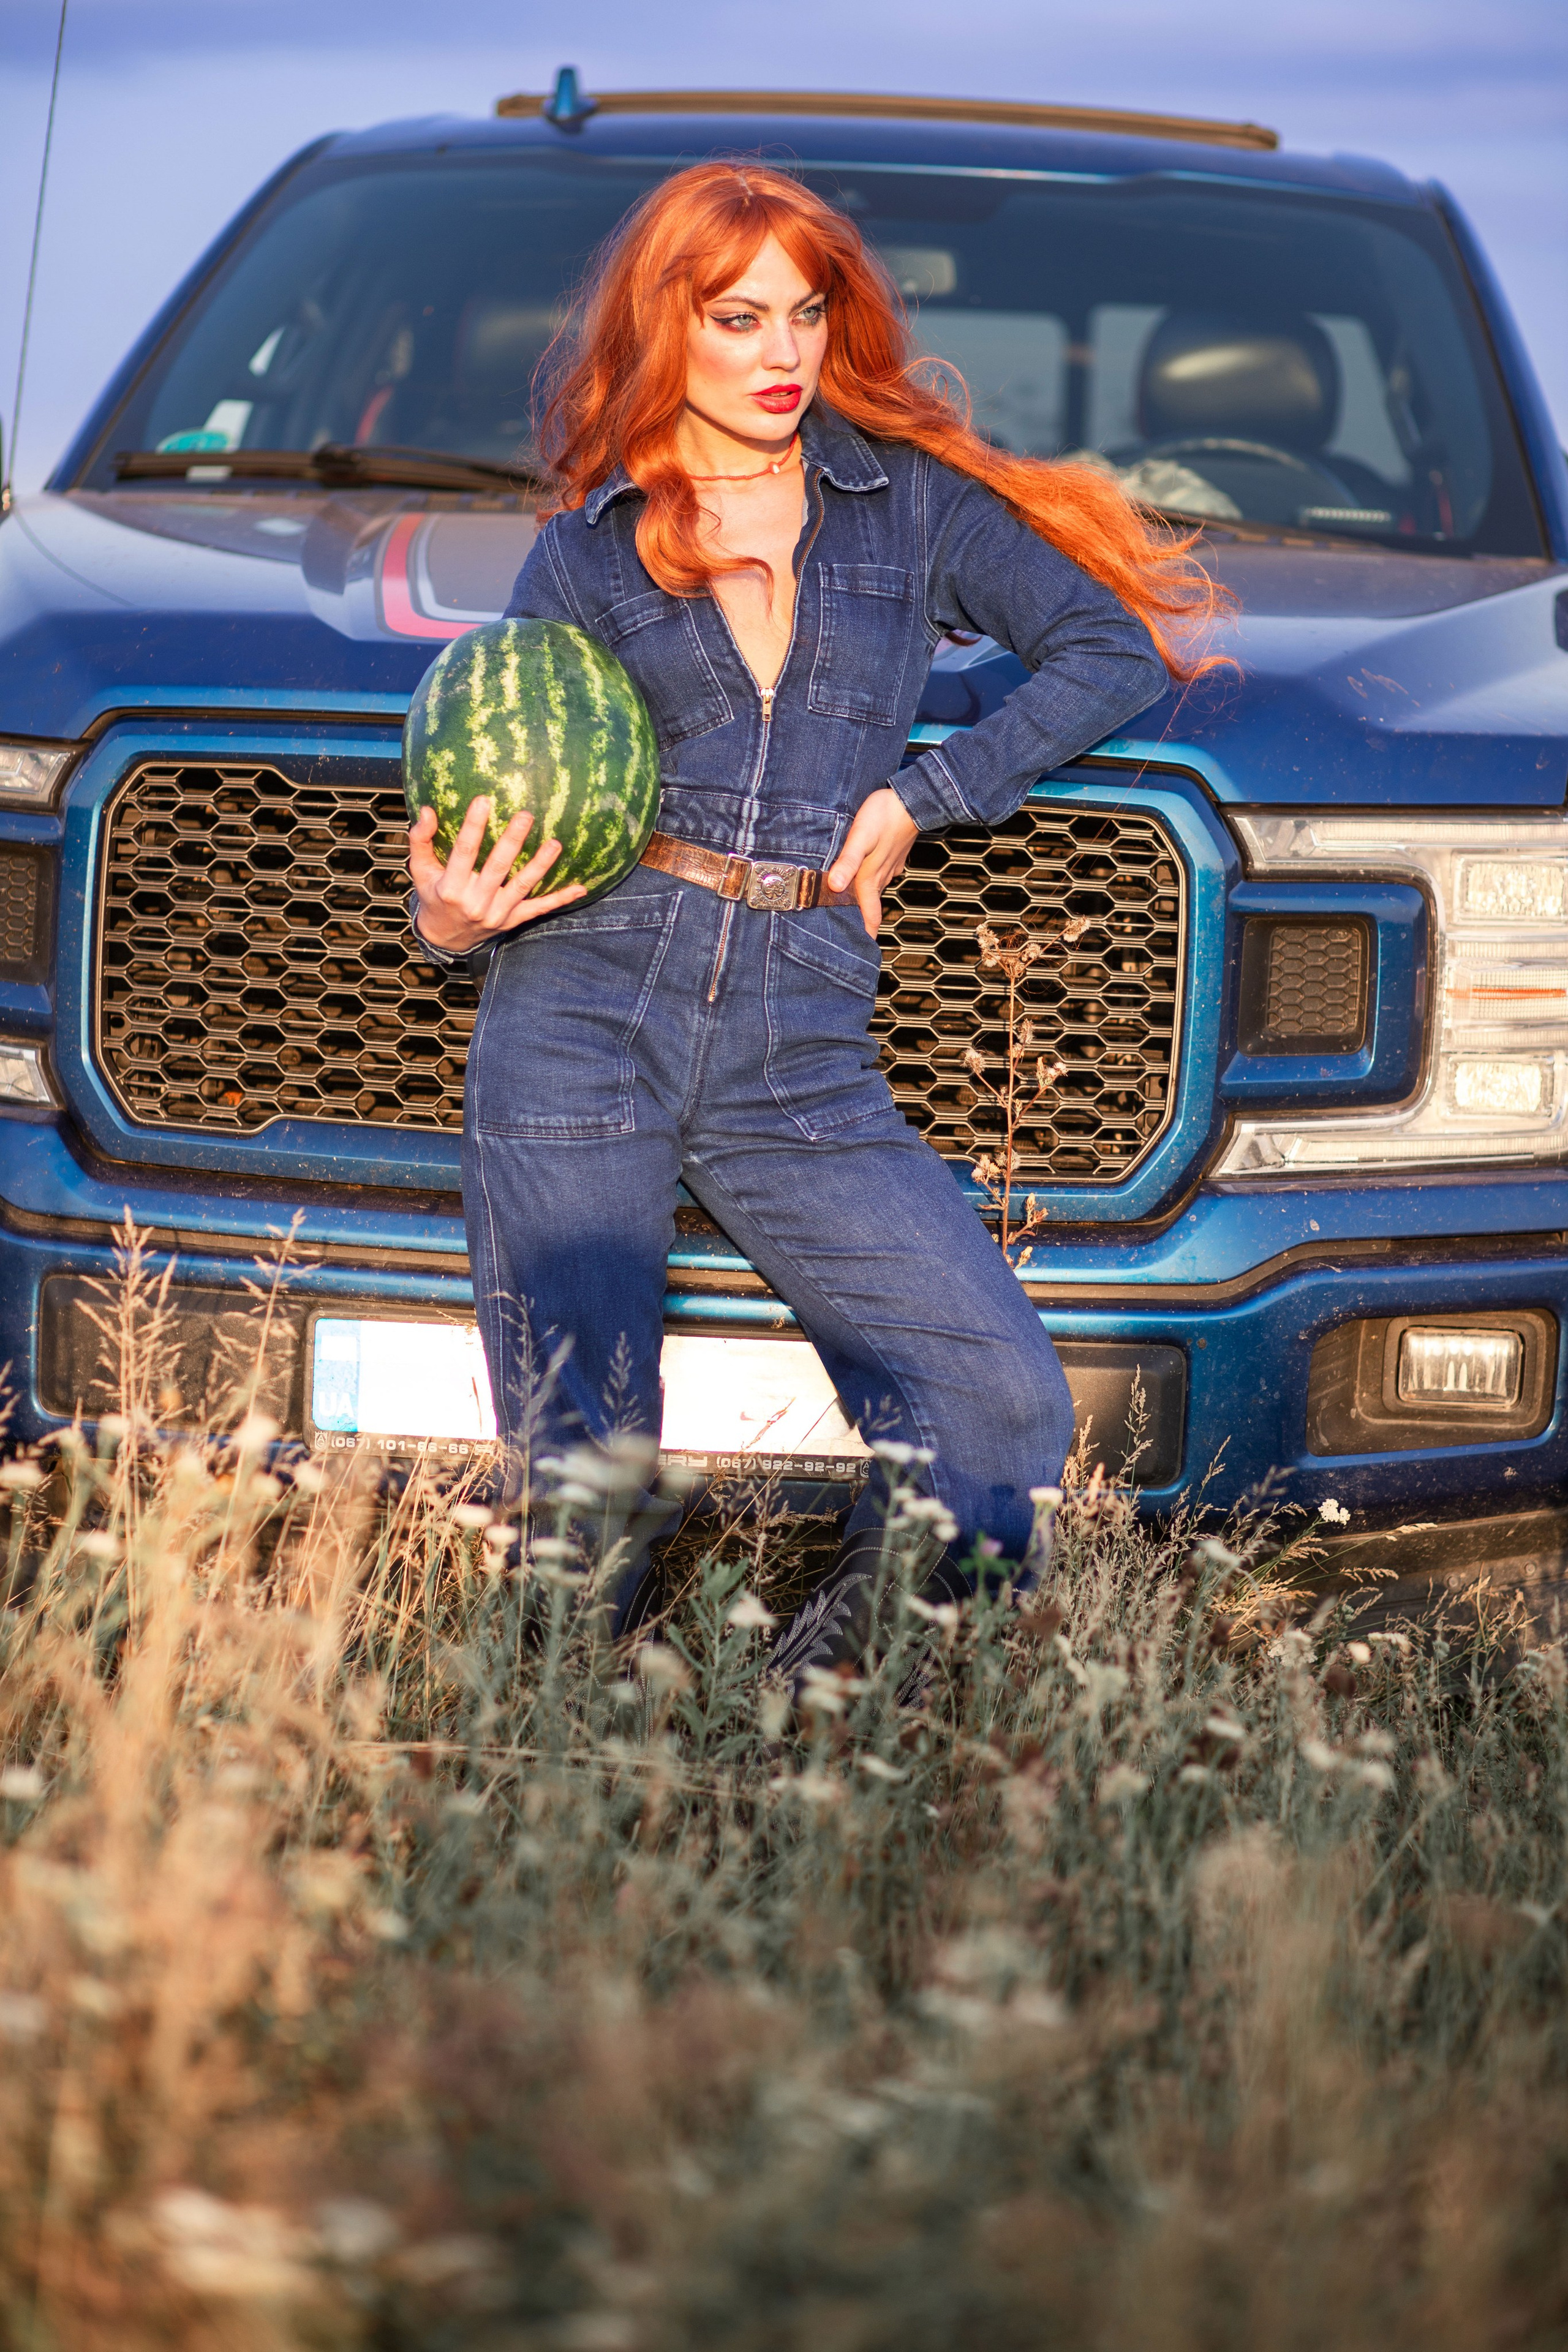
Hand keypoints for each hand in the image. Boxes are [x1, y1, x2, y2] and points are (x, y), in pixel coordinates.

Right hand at [407, 798, 586, 955]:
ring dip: (540, 865)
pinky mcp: (512, 921)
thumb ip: (420, 840)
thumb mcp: (420, 870)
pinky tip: (580, 888)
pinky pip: (539, 909)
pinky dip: (560, 900)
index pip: (465, 851)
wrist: (445, 938)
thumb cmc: (434, 896)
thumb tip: (427, 810)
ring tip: (555, 844)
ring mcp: (497, 913)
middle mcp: (475, 901)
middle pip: (498, 867)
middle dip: (512, 840)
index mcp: (451, 886)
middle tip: (527, 815)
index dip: (474, 826)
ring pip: (522, 886)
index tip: (484, 800)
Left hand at [825, 786, 919, 937]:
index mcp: (869, 877)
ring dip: (866, 904)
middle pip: (870, 907)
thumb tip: (834, 886)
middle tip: (853, 938)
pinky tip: (865, 879)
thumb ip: (848, 862)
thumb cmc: (884, 815)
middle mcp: (880, 877)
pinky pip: (880, 877)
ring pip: (874, 892)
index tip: (860, 953)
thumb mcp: (861, 837)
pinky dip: (871, 884)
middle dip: (863, 923)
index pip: (868, 915)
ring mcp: (888, 867)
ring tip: (855, 912)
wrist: (912, 799)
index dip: (865, 934)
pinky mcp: (892, 856)